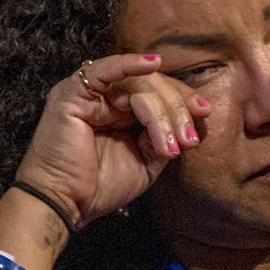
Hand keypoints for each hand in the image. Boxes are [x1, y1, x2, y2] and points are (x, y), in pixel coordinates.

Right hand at [12, 54, 210, 238]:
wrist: (66, 204)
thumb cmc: (101, 186)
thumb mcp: (146, 161)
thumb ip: (165, 136)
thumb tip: (193, 118)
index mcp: (122, 111)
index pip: (159, 93)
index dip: (182, 100)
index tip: (203, 114)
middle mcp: (105, 97)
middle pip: (152, 86)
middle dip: (176, 110)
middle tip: (187, 139)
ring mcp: (88, 94)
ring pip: (137, 85)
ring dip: (161, 112)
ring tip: (169, 144)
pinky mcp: (72, 94)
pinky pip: (104, 70)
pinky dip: (129, 64)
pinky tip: (152, 65)